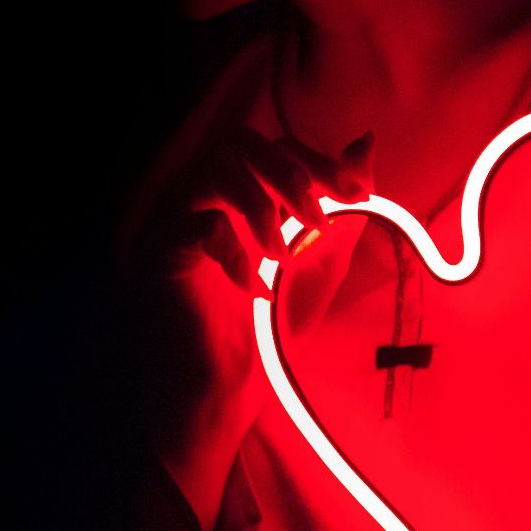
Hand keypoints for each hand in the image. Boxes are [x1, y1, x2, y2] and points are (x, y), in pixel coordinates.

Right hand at [138, 122, 375, 530]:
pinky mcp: (164, 255)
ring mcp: (180, 221)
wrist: (234, 390)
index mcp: (245, 194)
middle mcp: (208, 198)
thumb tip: (366, 140)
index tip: (359, 193)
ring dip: (258, 206)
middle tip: (317, 219)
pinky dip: (233, 250)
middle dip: (288, 171)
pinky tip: (252, 290)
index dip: (319, 160)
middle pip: (239, 140)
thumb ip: (344, 205)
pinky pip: (197, 224)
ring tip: (282, 256)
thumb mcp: (324, 259)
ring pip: (212, 168)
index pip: (276, 146)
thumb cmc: (274, 327)